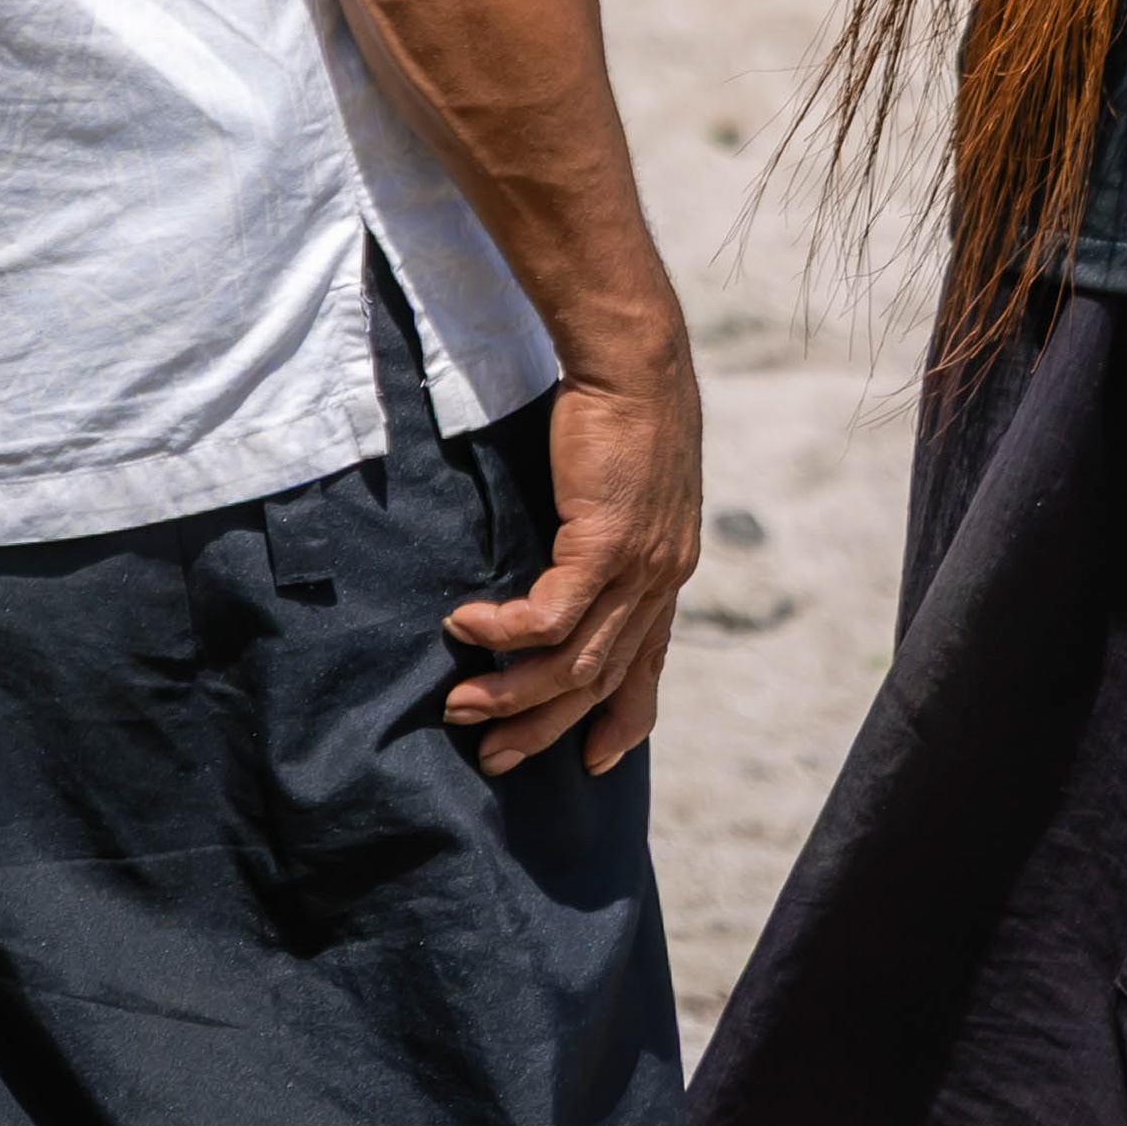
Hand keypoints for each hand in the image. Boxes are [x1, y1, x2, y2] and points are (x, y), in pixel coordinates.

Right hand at [442, 336, 703, 779]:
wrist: (634, 363)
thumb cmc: (618, 417)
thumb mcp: (620, 494)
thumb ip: (601, 542)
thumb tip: (561, 570)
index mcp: (666, 574)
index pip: (648, 666)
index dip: (623, 720)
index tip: (596, 762)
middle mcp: (661, 580)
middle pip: (600, 680)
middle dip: (542, 725)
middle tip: (491, 755)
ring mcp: (639, 566)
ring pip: (571, 660)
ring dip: (510, 691)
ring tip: (460, 703)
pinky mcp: (607, 543)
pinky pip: (549, 615)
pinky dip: (503, 631)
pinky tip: (463, 627)